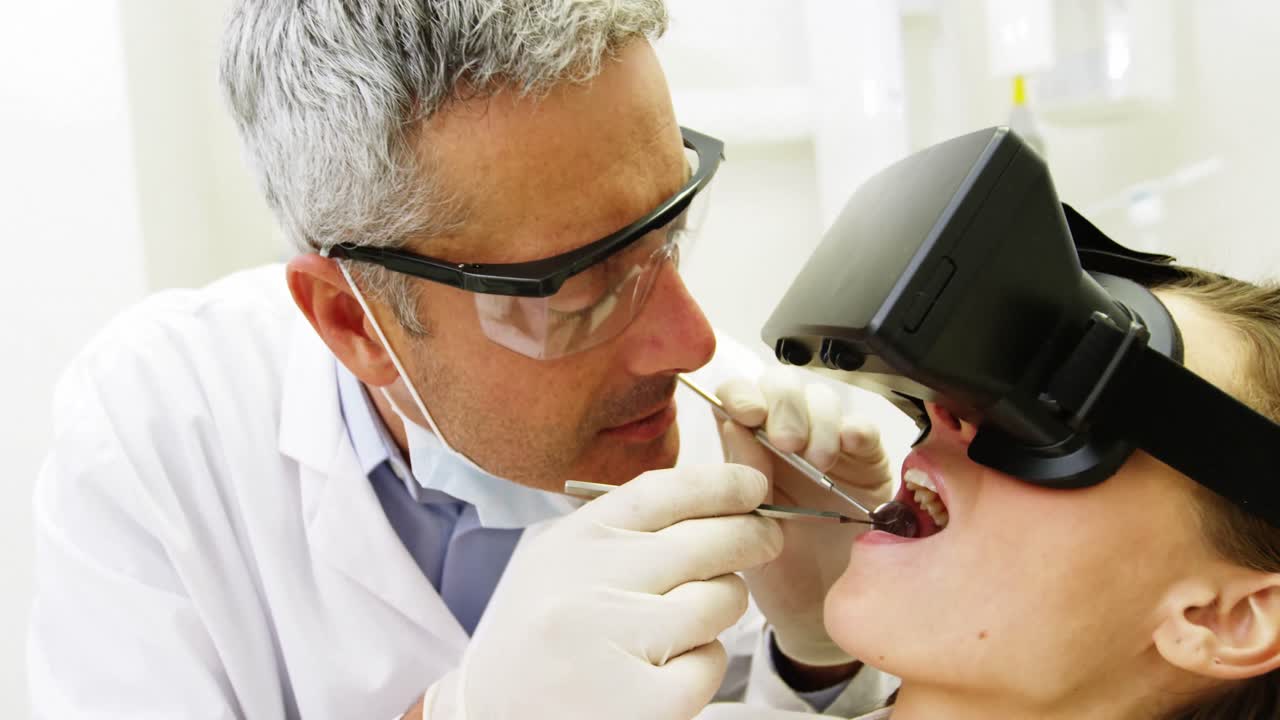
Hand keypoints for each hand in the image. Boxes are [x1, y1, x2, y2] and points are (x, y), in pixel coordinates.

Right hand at [422, 464, 783, 719]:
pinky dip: (701, 666)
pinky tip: (665, 672)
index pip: (664, 491)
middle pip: (709, 541)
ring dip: (720, 608)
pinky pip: (711, 662)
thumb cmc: (534, 641)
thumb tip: (711, 501)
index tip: (754, 485)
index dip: (721, 483)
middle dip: (753, 536)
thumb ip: (620, 534)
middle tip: (767, 539)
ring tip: (685, 623)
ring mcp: (617, 642)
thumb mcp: (558, 565)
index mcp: (573, 542)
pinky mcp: (644, 703)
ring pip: (720, 600)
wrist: (487, 719)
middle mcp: (591, 583)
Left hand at [715, 367, 893, 667]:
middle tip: (786, 441)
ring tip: (817, 461)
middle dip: (783, 403)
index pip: (739, 396)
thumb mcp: (746, 524)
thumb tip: (732, 422)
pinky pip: (865, 429)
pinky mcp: (867, 463)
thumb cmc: (775, 570)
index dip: (741, 392)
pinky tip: (847, 446)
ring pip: (823, 398)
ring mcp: (828, 447)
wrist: (816, 612)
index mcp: (747, 447)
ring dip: (818, 422)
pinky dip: (855, 430)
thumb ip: (741, 472)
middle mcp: (786, 438)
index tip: (745, 411)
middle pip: (782, 384)